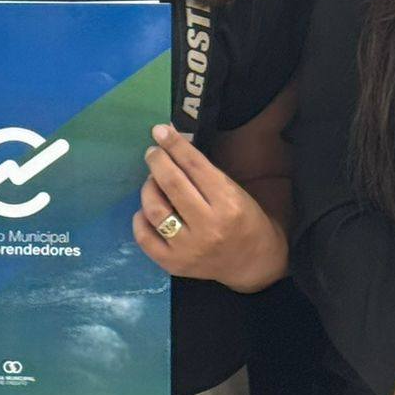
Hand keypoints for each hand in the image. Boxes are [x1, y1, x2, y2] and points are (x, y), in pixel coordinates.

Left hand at [133, 123, 287, 292]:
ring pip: (154, 209)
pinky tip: (147, 210)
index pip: (194, 166)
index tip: (160, 130)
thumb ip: (202, 169)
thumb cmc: (244, 219)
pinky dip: (140, 218)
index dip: (174, 144)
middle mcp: (208, 226)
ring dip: (148, 188)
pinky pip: (144, 237)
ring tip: (152, 182)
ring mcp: (189, 248)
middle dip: (157, 161)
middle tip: (152, 153)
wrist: (253, 264)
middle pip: (172, 184)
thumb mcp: (232, 189)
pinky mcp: (174, 264)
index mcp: (228, 203)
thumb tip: (172, 138)